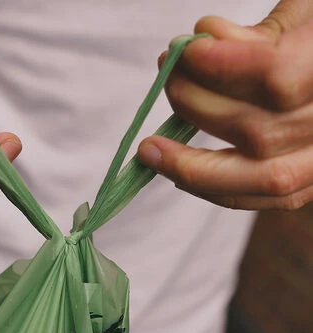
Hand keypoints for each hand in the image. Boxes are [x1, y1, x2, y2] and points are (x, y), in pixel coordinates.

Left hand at [138, 0, 312, 209]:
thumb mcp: (302, 18)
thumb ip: (259, 34)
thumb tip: (204, 39)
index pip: (279, 78)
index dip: (225, 68)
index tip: (187, 53)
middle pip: (259, 132)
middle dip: (197, 106)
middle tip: (168, 78)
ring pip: (258, 177)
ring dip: (190, 163)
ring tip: (150, 148)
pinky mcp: (303, 186)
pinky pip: (255, 199)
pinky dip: (208, 187)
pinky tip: (175, 170)